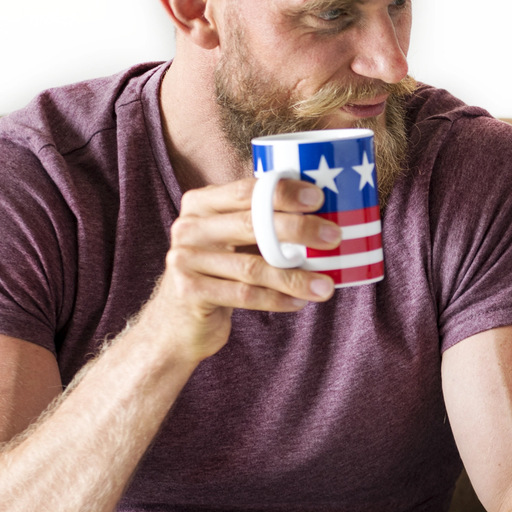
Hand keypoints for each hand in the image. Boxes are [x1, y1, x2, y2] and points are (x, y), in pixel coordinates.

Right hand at [145, 179, 341, 362]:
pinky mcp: (189, 291)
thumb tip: (321, 214)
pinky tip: (300, 302)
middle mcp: (188, 226)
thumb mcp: (229, 240)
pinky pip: (244, 294)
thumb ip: (258, 223)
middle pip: (253, 223)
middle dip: (299, 230)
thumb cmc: (218, 273)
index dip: (284, 192)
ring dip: (295, 277)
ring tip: (326, 285)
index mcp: (200, 203)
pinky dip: (277, 299)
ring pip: (252, 266)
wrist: (176, 322)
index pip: (247, 190)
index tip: (320, 199)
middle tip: (334, 238)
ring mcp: (185, 259)